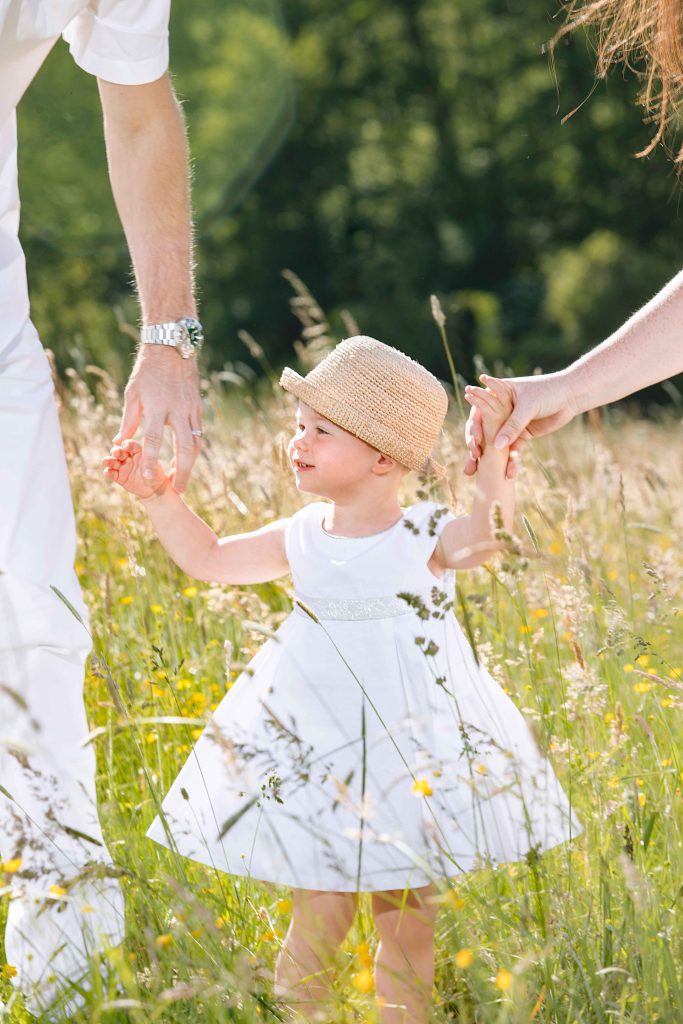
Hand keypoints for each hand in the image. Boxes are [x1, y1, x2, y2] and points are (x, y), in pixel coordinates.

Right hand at [101, 440, 171, 499]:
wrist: (155, 489)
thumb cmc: (158, 475)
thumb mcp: (157, 467)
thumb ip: (156, 463)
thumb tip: (167, 461)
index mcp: (139, 450)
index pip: (132, 444)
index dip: (128, 444)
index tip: (126, 446)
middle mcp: (129, 456)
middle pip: (119, 451)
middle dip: (116, 451)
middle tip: (116, 452)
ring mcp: (123, 466)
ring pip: (113, 461)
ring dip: (108, 460)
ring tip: (106, 461)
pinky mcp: (119, 477)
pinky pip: (111, 473)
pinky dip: (108, 472)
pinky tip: (107, 472)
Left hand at [113, 345, 201, 492]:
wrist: (172, 347)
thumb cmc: (147, 370)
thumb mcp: (132, 392)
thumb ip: (128, 420)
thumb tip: (119, 442)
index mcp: (157, 406)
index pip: (154, 439)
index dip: (152, 461)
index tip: (150, 479)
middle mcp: (177, 409)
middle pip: (184, 448)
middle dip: (181, 472)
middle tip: (177, 490)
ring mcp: (191, 408)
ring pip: (196, 443)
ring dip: (190, 464)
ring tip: (182, 479)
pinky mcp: (198, 406)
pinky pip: (199, 432)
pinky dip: (194, 449)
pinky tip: (188, 459)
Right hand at [464, 372, 578, 477]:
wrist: (572, 396)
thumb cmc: (548, 391)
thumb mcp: (528, 407)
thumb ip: (513, 426)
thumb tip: (496, 447)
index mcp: (497, 396)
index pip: (479, 413)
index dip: (475, 428)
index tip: (475, 442)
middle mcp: (500, 410)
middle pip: (484, 430)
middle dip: (477, 446)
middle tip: (473, 459)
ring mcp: (510, 424)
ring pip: (496, 443)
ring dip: (490, 459)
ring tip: (484, 472)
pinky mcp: (522, 436)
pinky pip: (513, 451)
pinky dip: (511, 462)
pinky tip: (510, 474)